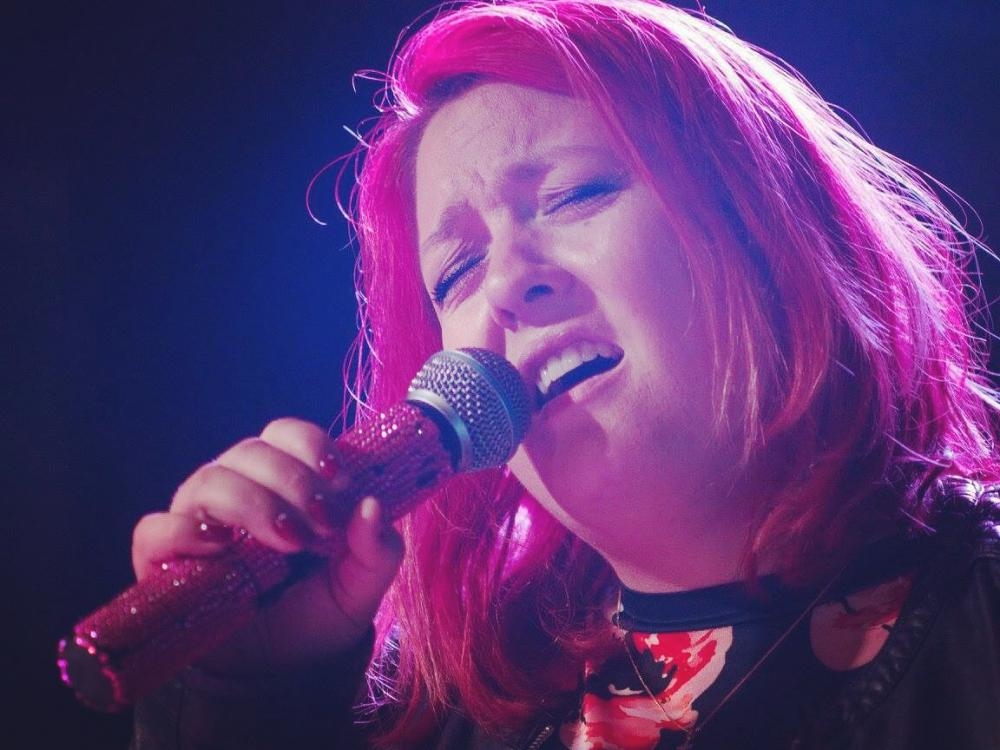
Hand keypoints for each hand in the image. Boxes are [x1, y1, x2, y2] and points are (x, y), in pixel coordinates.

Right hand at [130, 417, 403, 675]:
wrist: (279, 670)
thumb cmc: (317, 611)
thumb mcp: (361, 584)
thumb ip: (377, 548)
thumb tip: (372, 506)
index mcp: (283, 481)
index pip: (286, 434)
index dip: (311, 446)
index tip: (339, 480)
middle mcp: (237, 489)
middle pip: (250, 452)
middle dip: (292, 482)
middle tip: (320, 524)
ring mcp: (197, 521)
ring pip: (210, 481)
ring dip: (252, 503)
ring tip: (287, 541)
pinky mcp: (163, 559)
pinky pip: (156, 529)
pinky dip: (182, 531)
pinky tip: (219, 549)